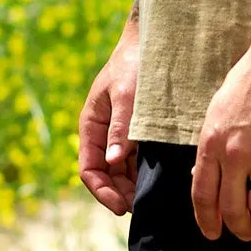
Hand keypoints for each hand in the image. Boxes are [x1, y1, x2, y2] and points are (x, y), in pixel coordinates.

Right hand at [77, 16, 141, 215]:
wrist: (154, 42)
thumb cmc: (136, 65)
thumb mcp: (127, 95)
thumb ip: (121, 127)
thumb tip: (115, 161)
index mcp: (91, 126)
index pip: (89, 169)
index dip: (102, 192)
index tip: (122, 208)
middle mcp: (103, 134)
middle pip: (105, 175)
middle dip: (120, 194)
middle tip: (143, 208)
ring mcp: (120, 135)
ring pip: (121, 172)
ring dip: (133, 188)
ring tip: (153, 200)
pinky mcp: (137, 133)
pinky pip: (137, 161)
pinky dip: (145, 175)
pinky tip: (161, 182)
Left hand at [192, 36, 250, 241]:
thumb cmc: (245, 86)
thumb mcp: (214, 115)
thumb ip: (209, 148)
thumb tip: (201, 177)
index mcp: (211, 145)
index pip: (203, 194)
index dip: (206, 220)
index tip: (212, 233)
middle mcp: (234, 155)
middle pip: (232, 207)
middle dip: (237, 227)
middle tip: (244, 234)